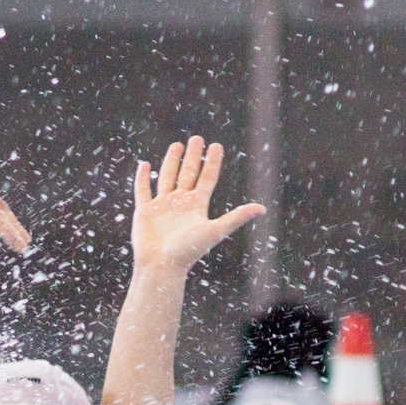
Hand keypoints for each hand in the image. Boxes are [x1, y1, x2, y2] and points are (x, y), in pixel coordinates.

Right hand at [132, 136, 263, 269]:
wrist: (162, 266)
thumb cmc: (189, 251)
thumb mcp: (216, 230)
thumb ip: (237, 217)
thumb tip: (263, 208)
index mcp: (197, 206)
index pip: (207, 178)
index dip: (212, 162)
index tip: (216, 145)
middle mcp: (180, 203)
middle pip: (188, 173)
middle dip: (193, 156)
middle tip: (197, 138)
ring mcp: (162, 206)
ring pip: (167, 177)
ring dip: (172, 161)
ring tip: (177, 145)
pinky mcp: (145, 211)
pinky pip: (143, 190)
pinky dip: (142, 178)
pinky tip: (144, 165)